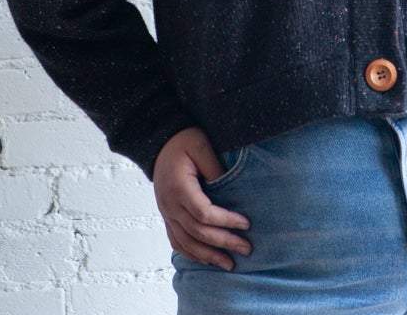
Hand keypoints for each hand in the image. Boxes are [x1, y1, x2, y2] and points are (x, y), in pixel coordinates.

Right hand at [153, 126, 251, 270]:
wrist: (160, 143)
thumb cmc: (184, 141)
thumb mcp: (201, 145)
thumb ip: (214, 167)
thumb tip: (229, 189)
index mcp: (179, 188)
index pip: (203, 214)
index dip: (226, 221)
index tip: (246, 224)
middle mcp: (170, 205)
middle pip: (197, 233)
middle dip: (223, 242)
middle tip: (246, 249)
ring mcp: (166, 213)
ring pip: (186, 243)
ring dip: (208, 256)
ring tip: (229, 264)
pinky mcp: (167, 216)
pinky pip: (176, 241)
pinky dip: (192, 253)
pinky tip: (206, 259)